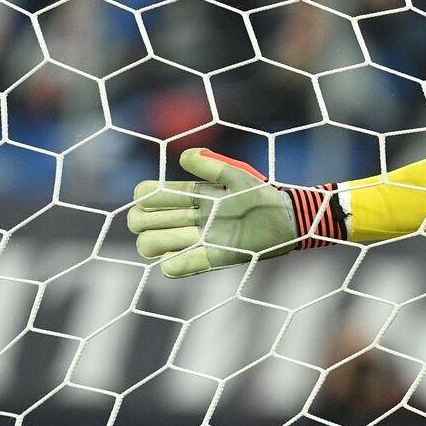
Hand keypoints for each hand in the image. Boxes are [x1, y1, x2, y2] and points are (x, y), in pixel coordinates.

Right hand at [129, 148, 304, 277]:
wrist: (286, 221)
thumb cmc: (262, 195)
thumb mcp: (236, 176)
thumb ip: (210, 164)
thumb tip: (182, 157)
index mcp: (191, 196)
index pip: (147, 195)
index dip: (147, 195)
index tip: (165, 196)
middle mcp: (188, 218)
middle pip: (139, 221)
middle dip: (146, 219)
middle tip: (178, 218)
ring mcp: (196, 240)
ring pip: (149, 245)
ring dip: (158, 241)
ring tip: (188, 236)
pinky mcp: (209, 260)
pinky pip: (173, 268)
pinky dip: (173, 263)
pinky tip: (193, 252)